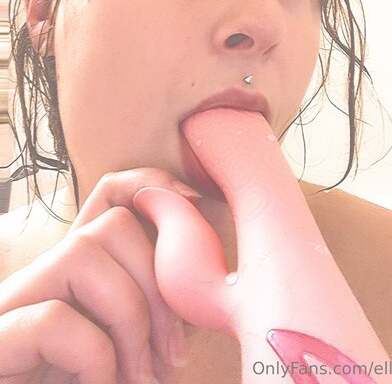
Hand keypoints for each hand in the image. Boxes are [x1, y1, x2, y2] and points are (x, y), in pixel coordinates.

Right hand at [0, 168, 200, 383]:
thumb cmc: (87, 381)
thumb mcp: (137, 347)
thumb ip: (156, 310)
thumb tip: (210, 277)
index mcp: (81, 273)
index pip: (110, 195)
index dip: (152, 186)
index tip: (194, 203)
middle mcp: (45, 277)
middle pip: (109, 224)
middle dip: (157, 282)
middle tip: (173, 355)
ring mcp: (16, 305)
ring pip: (81, 253)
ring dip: (130, 319)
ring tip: (139, 377)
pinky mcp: (0, 341)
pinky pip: (53, 319)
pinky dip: (95, 358)